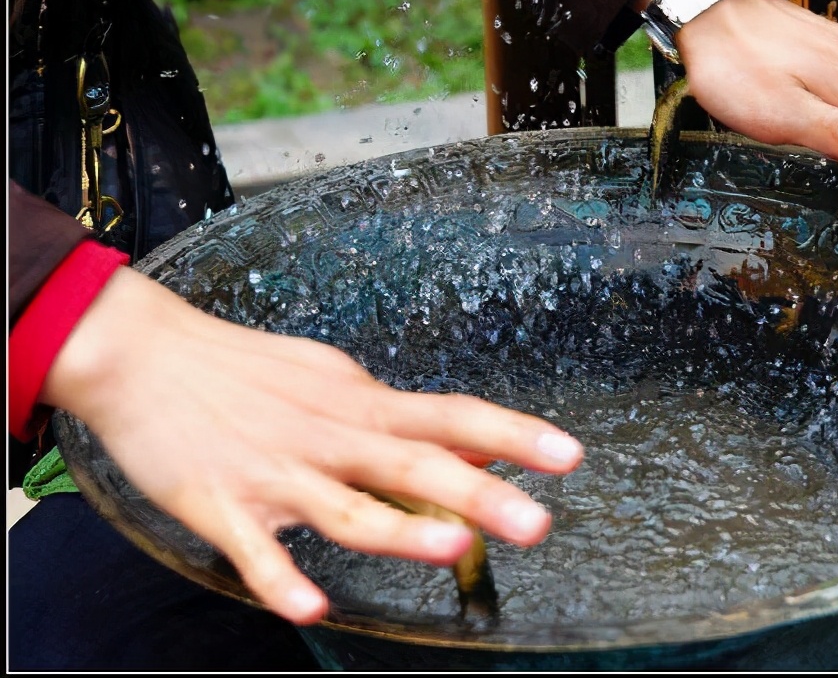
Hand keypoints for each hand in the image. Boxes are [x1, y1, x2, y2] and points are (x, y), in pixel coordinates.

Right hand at [41, 267, 583, 625]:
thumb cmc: (249, 370)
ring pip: (347, 507)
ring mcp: (276, 472)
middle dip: (480, 493)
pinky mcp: (219, 505)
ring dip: (399, 528)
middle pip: (414, 464)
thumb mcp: (336, 381)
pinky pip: (254, 551)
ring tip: (452, 547)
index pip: (452, 415)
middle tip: (537, 523)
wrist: (144, 354)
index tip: (569, 455)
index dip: (514, 435)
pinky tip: (311, 606)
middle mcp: (329, 437)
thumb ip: (402, 419)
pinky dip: (282, 578)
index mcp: (361, 405)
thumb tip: (473, 444)